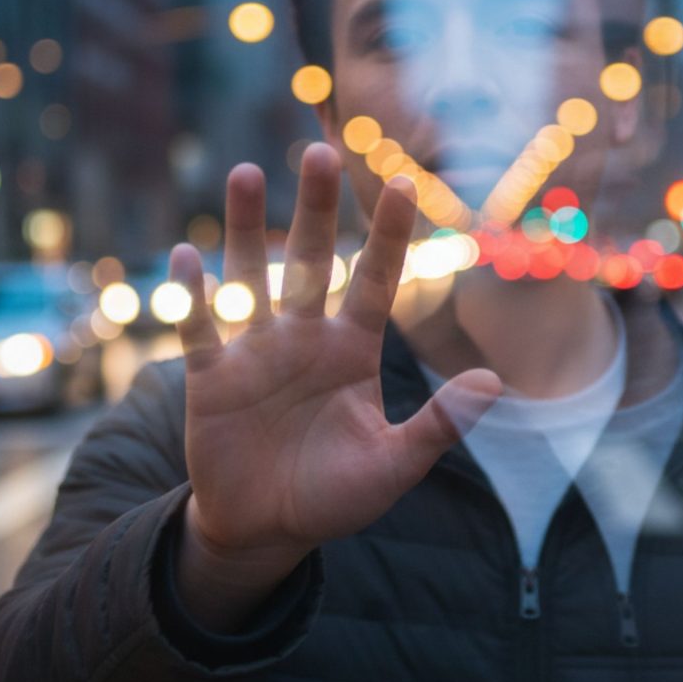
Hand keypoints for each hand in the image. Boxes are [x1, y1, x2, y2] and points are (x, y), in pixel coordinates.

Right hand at [168, 144, 499, 565]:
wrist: (267, 528)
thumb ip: (439, 424)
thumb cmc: (335, 496)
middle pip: (312, 261)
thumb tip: (495, 381)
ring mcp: (256, 354)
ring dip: (247, 230)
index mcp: (353, 352)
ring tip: (247, 173)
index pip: (377, 281)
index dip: (390, 235)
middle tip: (321, 153)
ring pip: (251, 278)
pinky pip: (199, 329)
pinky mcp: (210, 380)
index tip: (404, 183)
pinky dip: (192, 296)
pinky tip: (187, 255)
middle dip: (317, 210)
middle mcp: (305, 339)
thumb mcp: (394, 466)